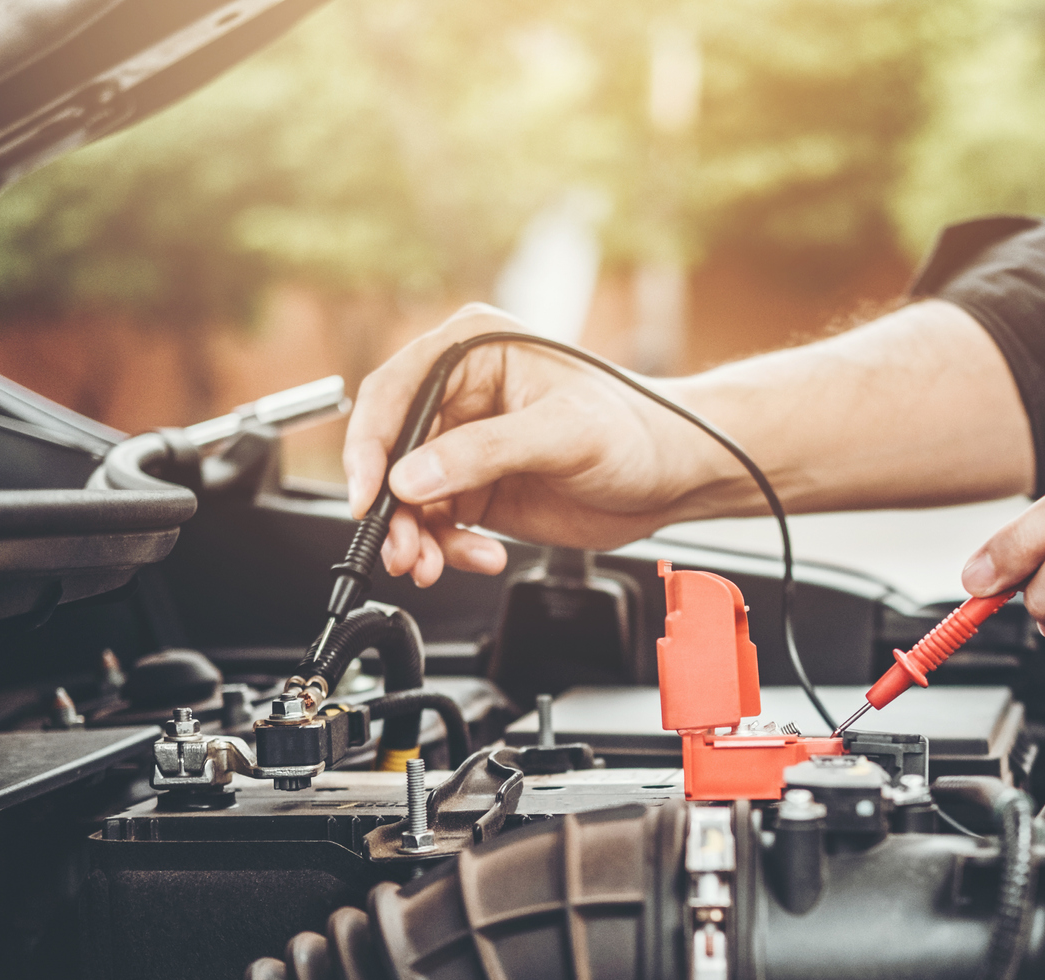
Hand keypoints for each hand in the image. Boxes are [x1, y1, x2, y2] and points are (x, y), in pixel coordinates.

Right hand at [341, 305, 718, 585]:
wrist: (675, 476)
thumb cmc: (638, 430)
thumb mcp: (564, 433)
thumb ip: (486, 451)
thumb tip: (413, 476)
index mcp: (473, 351)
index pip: (395, 392)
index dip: (370, 445)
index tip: (369, 494)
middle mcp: (461, 394)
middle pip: (392, 452)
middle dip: (393, 507)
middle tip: (404, 549)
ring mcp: (466, 445)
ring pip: (408, 495)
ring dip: (415, 536)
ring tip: (432, 564)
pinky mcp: (478, 488)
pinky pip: (437, 523)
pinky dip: (446, 548)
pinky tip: (479, 557)